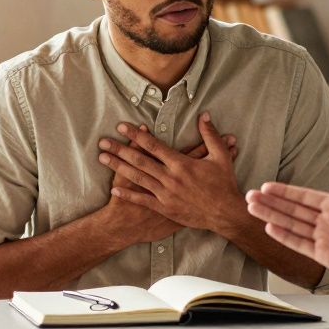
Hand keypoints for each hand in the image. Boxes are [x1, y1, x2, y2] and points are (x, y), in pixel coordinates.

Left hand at [99, 112, 243, 233]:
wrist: (225, 213)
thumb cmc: (224, 184)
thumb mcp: (221, 156)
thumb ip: (210, 135)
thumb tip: (204, 115)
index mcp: (181, 164)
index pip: (154, 146)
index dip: (136, 135)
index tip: (122, 126)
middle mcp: (170, 178)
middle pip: (140, 160)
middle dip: (119, 149)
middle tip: (103, 141)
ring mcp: (166, 194)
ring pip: (137, 178)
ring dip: (118, 167)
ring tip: (103, 158)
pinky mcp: (165, 208)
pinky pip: (143, 200)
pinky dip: (128, 195)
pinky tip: (114, 190)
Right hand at [244, 141, 328, 282]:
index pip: (304, 196)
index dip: (285, 192)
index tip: (266, 186)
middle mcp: (327, 221)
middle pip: (293, 210)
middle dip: (271, 203)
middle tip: (250, 195)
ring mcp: (324, 238)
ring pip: (292, 225)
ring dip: (272, 216)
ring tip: (252, 209)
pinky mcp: (324, 256)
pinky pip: (299, 243)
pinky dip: (284, 236)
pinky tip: (269, 227)